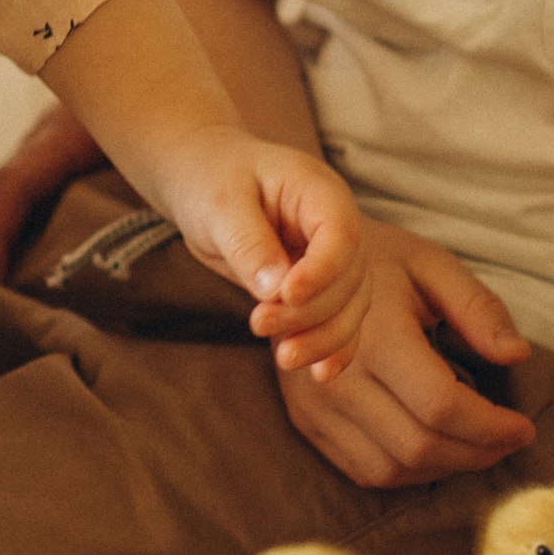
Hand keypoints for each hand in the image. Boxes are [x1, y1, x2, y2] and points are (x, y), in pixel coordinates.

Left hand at [152, 134, 368, 377]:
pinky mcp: (317, 288)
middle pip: (349, 279)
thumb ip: (249, 243)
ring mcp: (331, 259)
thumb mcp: (219, 203)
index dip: (322, 271)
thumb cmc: (210, 179)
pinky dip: (332, 348)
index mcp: (319, 192)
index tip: (287, 296)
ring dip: (322, 338)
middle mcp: (336, 227)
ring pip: (349, 308)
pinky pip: (338, 321)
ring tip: (283, 358)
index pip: (341, 235)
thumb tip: (275, 291)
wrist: (204, 179)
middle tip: (259, 323)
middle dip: (311, 312)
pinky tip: (320, 375)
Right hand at [275, 221, 537, 489]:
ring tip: (477, 448)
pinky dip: (409, 474)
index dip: (491, 427)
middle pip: (420, 447)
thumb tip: (517, 355)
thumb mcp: (431, 265)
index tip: (525, 427)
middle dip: (477, 454)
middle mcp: (337, 379)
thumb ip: (478, 308)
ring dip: (446, 469)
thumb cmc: (372, 263)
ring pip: (392, 469)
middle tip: (508, 441)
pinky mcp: (306, 423)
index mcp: (375, 335)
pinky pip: (364, 470)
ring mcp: (316, 406)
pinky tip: (436, 451)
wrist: (295, 267)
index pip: (441, 406)